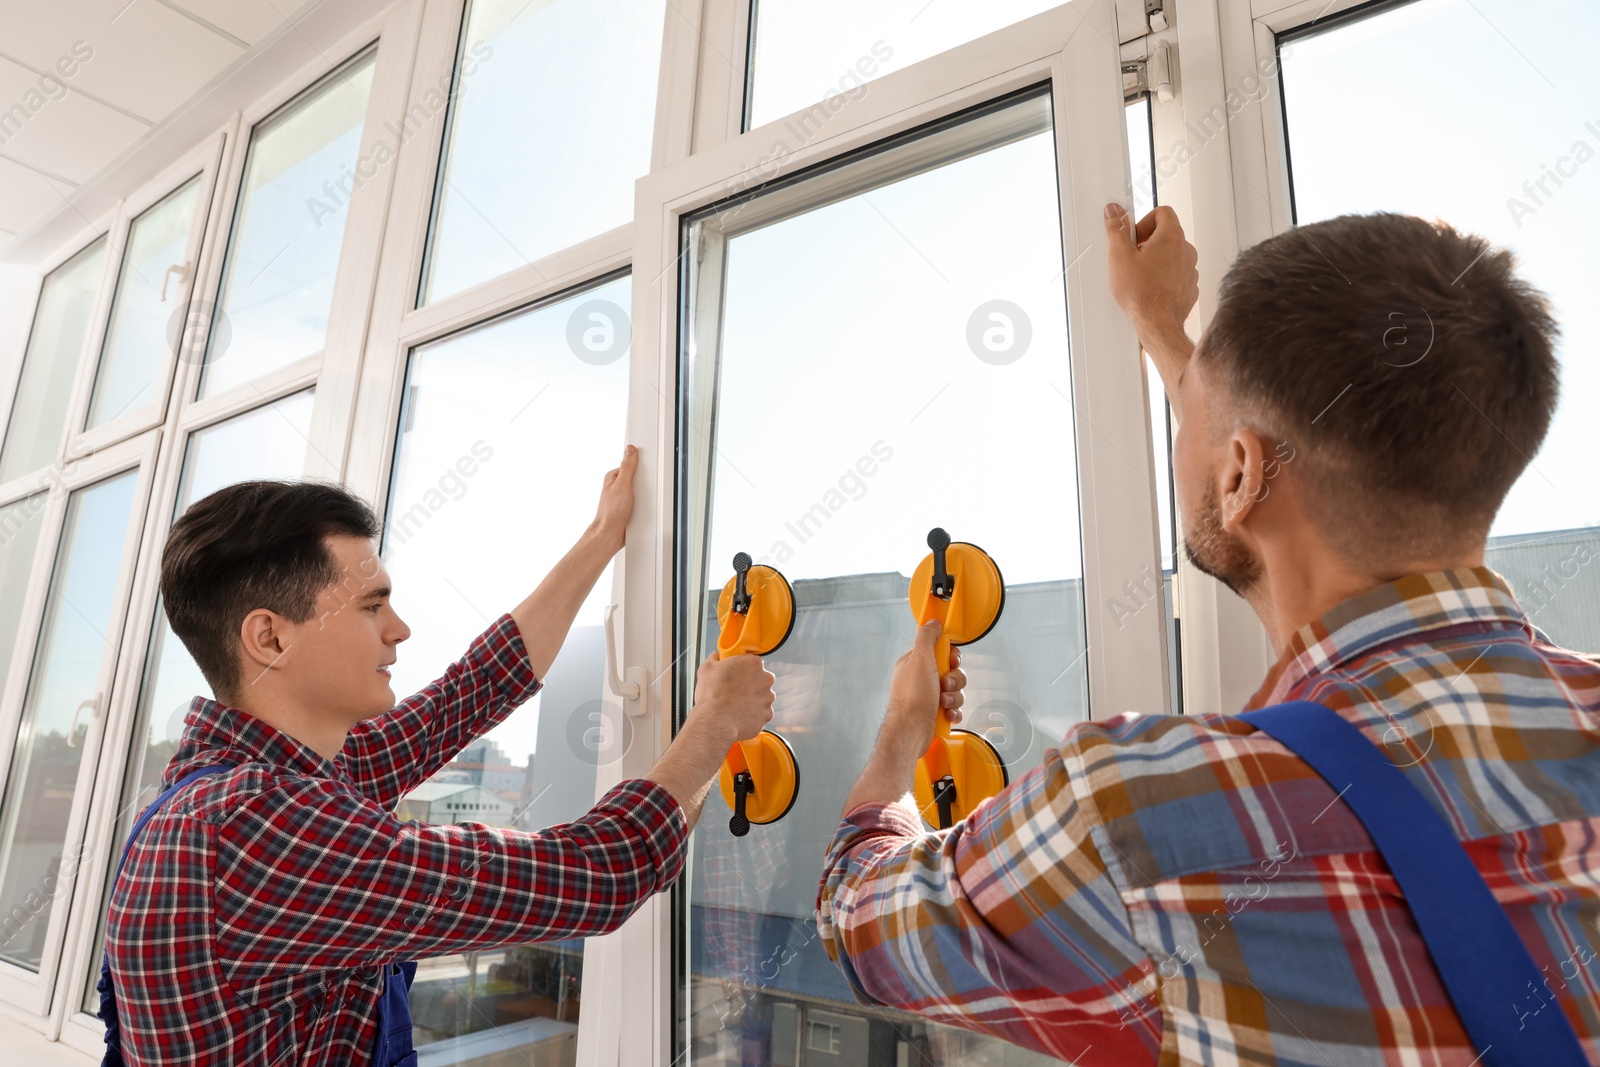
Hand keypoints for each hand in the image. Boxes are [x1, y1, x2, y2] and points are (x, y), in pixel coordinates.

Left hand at [589, 445, 637, 554]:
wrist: (610, 534)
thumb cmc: (612, 512)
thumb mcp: (622, 484)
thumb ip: (627, 467)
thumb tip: (629, 450)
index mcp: (613, 477)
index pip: (631, 464)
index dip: (641, 466)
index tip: (647, 468)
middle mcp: (617, 486)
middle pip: (637, 478)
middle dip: (644, 483)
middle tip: (643, 490)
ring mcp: (622, 497)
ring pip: (640, 491)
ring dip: (644, 497)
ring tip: (641, 502)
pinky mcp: (627, 507)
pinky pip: (640, 502)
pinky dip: (643, 505)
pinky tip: (643, 509)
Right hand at [691, 652, 775, 746]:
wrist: (716, 722)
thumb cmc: (712, 695)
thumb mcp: (707, 668)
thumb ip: (715, 658)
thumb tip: (717, 657)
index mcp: (753, 663)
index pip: (752, 661)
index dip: (742, 668)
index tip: (735, 674)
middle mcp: (765, 679)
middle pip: (759, 678)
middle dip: (749, 683)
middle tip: (734, 690)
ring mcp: (768, 698)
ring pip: (761, 696)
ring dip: (752, 699)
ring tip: (735, 705)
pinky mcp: (767, 714)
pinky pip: (761, 712)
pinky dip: (753, 714)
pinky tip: (740, 715)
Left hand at [885, 620, 967, 754]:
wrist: (911, 731)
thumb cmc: (912, 697)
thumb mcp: (920, 659)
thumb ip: (927, 637)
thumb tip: (933, 622)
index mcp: (915, 663)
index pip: (940, 650)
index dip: (951, 655)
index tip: (952, 661)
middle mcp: (921, 679)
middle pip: (952, 671)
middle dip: (954, 679)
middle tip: (944, 684)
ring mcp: (928, 697)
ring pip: (955, 690)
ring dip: (953, 697)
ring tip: (942, 703)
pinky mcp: (935, 713)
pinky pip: (954, 708)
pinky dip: (953, 712)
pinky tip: (946, 714)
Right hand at [1105, 204, 1198, 342]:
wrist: (1157, 323)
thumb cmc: (1142, 294)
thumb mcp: (1120, 256)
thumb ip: (1117, 229)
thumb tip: (1114, 212)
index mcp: (1171, 236)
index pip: (1162, 212)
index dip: (1144, 220)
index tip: (1134, 235)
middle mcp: (1186, 250)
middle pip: (1167, 233)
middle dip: (1148, 241)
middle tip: (1132, 256)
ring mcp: (1190, 268)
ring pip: (1172, 254)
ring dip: (1156, 259)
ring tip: (1140, 274)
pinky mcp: (1189, 285)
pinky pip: (1177, 272)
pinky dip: (1164, 275)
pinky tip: (1150, 286)